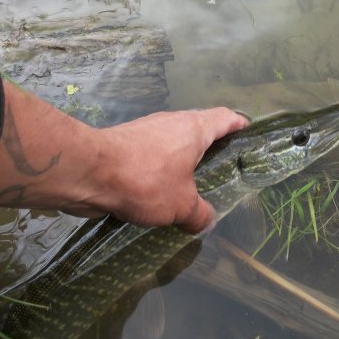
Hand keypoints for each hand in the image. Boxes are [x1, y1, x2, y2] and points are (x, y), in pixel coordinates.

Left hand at [0, 82, 248, 234]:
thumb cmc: (146, 181)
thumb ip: (199, 214)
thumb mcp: (181, 205)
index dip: (239, 125)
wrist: (89, 172)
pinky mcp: (126, 144)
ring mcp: (147, 132)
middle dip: (212, 147)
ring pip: (174, 143)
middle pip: (200, 128)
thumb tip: (205, 221)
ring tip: (193, 185)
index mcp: (193, 129)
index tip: (248, 134)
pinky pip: (153, 155)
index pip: (225, 118)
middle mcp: (172, 124)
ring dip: (184, 160)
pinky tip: (160, 192)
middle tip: (223, 169)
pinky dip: (162, 169)